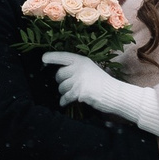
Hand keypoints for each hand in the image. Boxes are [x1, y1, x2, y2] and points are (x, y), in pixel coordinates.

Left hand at [41, 52, 158, 139]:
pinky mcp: (79, 91)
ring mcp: (79, 79)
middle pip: (59, 74)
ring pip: (61, 87)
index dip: (52, 57)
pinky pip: (65, 97)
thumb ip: (77, 69)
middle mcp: (79, 68)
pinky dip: (64, 101)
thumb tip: (60, 75)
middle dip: (61, 82)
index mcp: (82, 60)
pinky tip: (64, 103)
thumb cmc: (103, 83)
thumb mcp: (90, 69)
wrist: (115, 94)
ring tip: (72, 94)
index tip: (43, 59)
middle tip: (68, 86)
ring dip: (64, 92)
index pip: (63, 56)